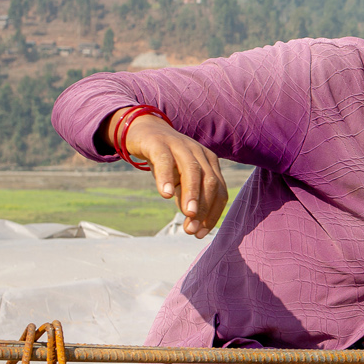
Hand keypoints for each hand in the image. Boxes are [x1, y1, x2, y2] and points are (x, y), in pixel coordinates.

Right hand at [111, 110, 227, 237]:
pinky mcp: (159, 143)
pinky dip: (167, 178)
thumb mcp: (179, 180)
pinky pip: (165, 160)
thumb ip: (187, 198)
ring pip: (192, 171)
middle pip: (209, 182)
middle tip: (192, 229)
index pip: (219, 191)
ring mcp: (180, 146)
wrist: (144, 130)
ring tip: (188, 215)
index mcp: (210, 162)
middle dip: (204, 208)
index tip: (201, 234)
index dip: (213, 214)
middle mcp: (199, 153)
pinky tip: (165, 194)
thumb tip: (193, 225)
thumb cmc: (166, 160)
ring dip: (192, 195)